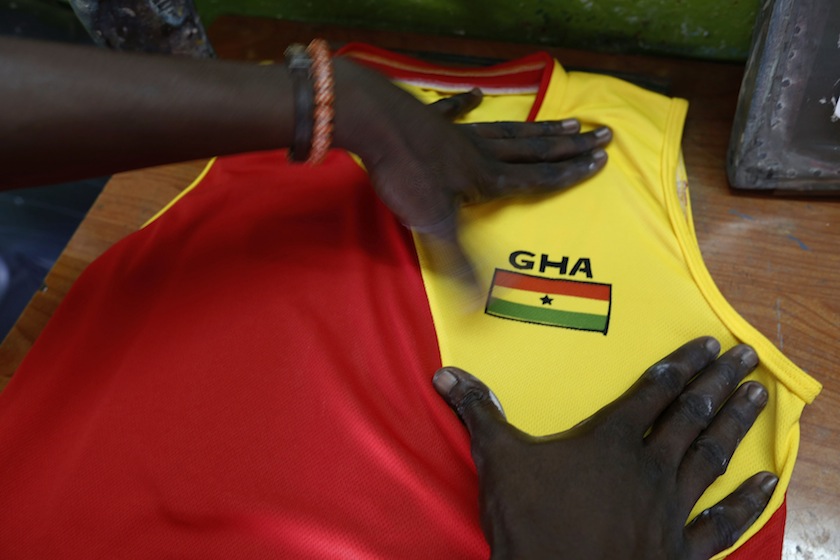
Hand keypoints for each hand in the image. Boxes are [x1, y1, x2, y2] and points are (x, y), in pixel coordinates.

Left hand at [332, 58, 610, 284]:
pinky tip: (477, 94)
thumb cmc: (406, 175)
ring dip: (537, 127)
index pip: (537, 177)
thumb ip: (458, 264)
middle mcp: (480, 152)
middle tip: (603, 133)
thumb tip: (478, 308)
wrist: (375, 124)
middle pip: (533, 149)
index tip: (600, 161)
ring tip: (566, 120)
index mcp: (486, 178)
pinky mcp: (431, 119)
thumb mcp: (434, 226)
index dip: (569, 172)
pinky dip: (466, 103)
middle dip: (569, 145)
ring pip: (507, 130)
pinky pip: (454, 110)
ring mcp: (457, 132)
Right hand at [432, 337, 776, 559]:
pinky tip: (767, 483)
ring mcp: (670, 507)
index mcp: (610, 441)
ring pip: (710, 454)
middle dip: (718, 381)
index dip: (680, 365)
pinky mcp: (681, 548)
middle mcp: (648, 466)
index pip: (652, 392)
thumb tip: (447, 375)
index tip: (707, 343)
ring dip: (735, 422)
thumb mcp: (499, 462)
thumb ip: (480, 414)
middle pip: (690, 413)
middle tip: (746, 355)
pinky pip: (723, 521)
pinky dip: (746, 503)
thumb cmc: (532, 525)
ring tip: (757, 395)